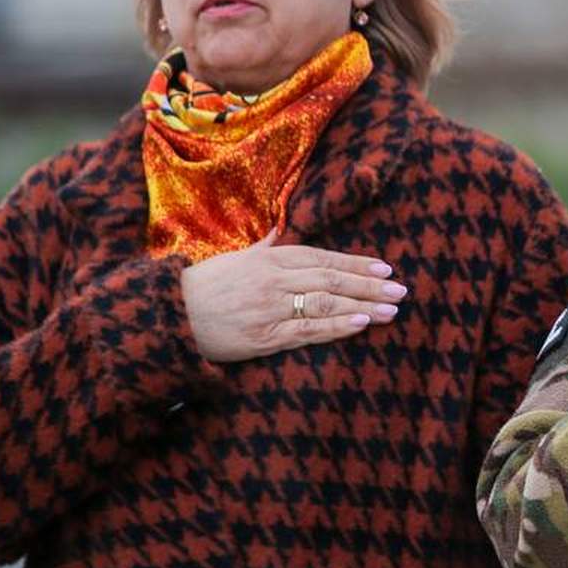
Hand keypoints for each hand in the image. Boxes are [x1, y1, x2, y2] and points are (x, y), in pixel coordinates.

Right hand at [179, 233, 404, 361]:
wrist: (167, 316)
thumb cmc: (202, 286)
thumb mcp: (235, 258)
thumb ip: (264, 246)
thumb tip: (281, 230)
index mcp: (269, 258)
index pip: (323, 258)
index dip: (356, 263)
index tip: (384, 267)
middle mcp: (274, 280)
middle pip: (331, 279)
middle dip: (369, 284)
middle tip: (400, 289)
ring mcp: (270, 308)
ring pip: (325, 303)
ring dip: (362, 305)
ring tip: (391, 309)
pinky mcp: (263, 337)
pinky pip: (307, 330)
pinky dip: (336, 326)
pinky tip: (360, 323)